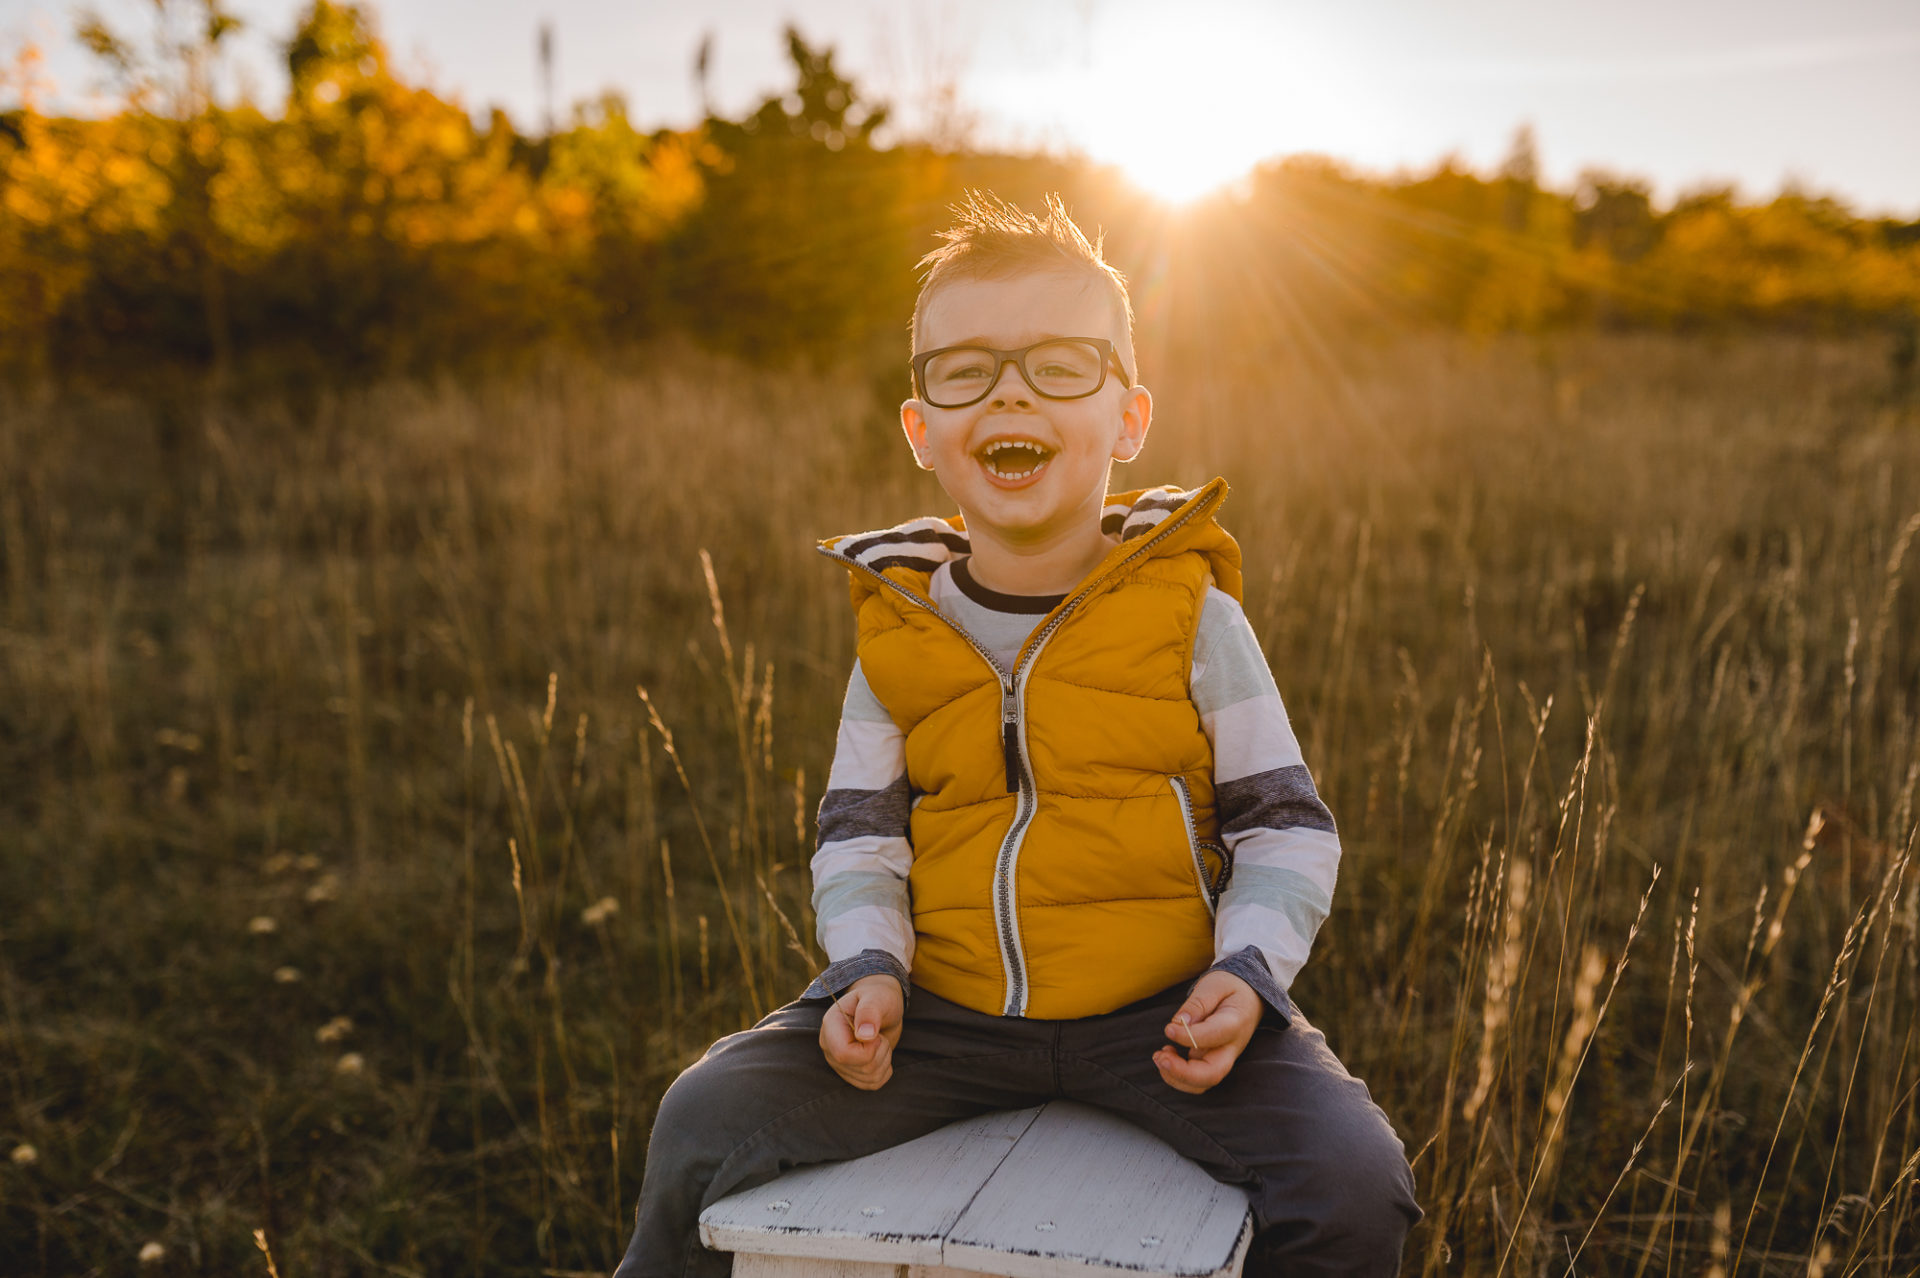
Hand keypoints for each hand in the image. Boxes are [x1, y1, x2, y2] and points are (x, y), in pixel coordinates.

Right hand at [819, 974, 904, 1089]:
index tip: (876, 1035)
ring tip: (879, 1040)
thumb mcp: (877, 997)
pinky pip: (872, 1084)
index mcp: (831, 1025)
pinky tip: (880, 1053)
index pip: (842, 1054)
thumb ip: (870, 1011)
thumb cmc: (878, 997)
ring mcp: (838, 1062)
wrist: (880, 1005)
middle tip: (880, 1034)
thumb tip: (865, 1035)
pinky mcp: (851, 1073)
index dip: (867, 1050)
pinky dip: (884, 1070)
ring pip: (868, 1079)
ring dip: (884, 1060)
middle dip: (880, 1052)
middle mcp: (830, 1046)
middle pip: (859, 1068)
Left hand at [1153, 970, 1260, 1093]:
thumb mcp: (1215, 984)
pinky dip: (1177, 1075)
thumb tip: (1180, 1022)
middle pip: (1212, 1074)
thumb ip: (1198, 1002)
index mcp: (1235, 1023)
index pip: (1213, 1036)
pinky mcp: (1212, 1061)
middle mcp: (1232, 1047)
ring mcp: (1223, 1057)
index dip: (1187, 1036)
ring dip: (1176, 1077)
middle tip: (1160, 1057)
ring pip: (1202, 1083)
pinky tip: (1167, 1054)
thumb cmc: (1229, 987)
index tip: (1168, 1028)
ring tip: (1159, 1055)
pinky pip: (1196, 1079)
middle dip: (1182, 1073)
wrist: (1248, 996)